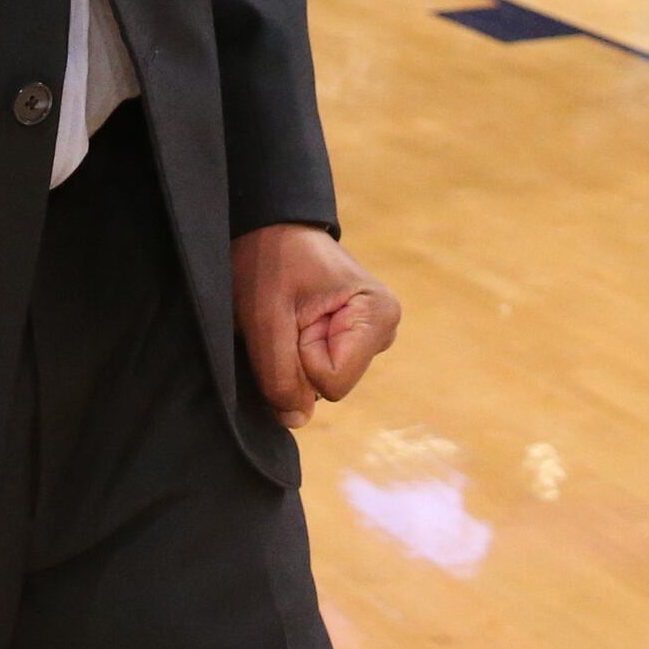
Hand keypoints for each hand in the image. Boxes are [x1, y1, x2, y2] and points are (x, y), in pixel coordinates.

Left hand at [231, 223, 400, 426]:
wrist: (271, 228)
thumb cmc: (270, 261)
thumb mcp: (265, 318)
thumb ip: (280, 376)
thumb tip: (297, 421)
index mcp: (377, 315)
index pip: (332, 382)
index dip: (301, 357)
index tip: (293, 317)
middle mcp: (384, 330)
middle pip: (331, 385)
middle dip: (299, 357)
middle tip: (289, 314)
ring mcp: (372, 336)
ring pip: (324, 380)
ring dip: (297, 354)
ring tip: (292, 313)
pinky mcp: (355, 340)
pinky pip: (322, 369)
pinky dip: (301, 350)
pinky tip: (297, 319)